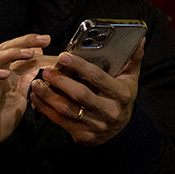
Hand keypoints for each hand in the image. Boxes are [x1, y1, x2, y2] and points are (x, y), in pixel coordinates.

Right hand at [0, 34, 50, 159]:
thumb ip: (27, 79)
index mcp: (7, 73)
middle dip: (23, 42)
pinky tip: (5, 73)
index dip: (30, 42)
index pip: (16, 49)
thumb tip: (39, 63)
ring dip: (10, 54)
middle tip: (42, 40)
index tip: (47, 39)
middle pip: (4, 48)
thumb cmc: (2, 117)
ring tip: (28, 53)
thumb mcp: (21, 95)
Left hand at [29, 40, 143, 145]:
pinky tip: (36, 97)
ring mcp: (97, 125)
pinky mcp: (83, 135)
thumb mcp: (130, 78)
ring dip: (48, 96)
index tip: (63, 56)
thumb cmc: (121, 97)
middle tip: (46, 71)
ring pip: (67, 109)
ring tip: (36, 83)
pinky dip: (45, 109)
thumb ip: (132, 58)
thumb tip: (139, 38)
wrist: (122, 129)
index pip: (98, 78)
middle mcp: (110, 111)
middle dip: (60, 82)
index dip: (80, 66)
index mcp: (121, 94)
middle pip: (81, 95)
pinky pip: (60, 121)